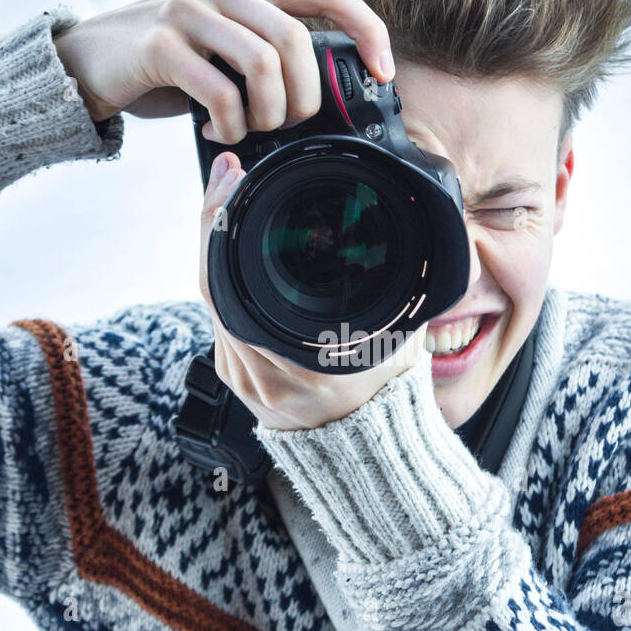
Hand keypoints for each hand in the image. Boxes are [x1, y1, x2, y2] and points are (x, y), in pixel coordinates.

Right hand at [52, 0, 395, 130]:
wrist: (86, 61)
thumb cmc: (167, 63)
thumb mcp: (225, 46)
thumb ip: (269, 53)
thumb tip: (325, 94)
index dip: (368, 30)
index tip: (384, 72)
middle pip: (296, 42)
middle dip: (303, 99)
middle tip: (283, 127)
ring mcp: (188, 11)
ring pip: (263, 65)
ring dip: (266, 114)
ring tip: (247, 128)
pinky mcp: (160, 44)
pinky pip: (220, 91)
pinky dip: (229, 124)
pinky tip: (215, 129)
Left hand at [199, 153, 428, 431]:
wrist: (367, 454)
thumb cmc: (387, 397)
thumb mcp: (398, 339)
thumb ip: (397, 295)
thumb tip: (419, 245)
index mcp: (298, 362)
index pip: (230, 279)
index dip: (224, 222)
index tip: (234, 177)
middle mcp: (260, 374)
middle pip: (212, 282)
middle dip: (216, 222)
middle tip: (228, 176)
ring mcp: (242, 378)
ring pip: (212, 298)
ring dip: (218, 247)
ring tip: (231, 201)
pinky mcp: (234, 378)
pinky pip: (221, 317)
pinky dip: (224, 279)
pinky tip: (235, 250)